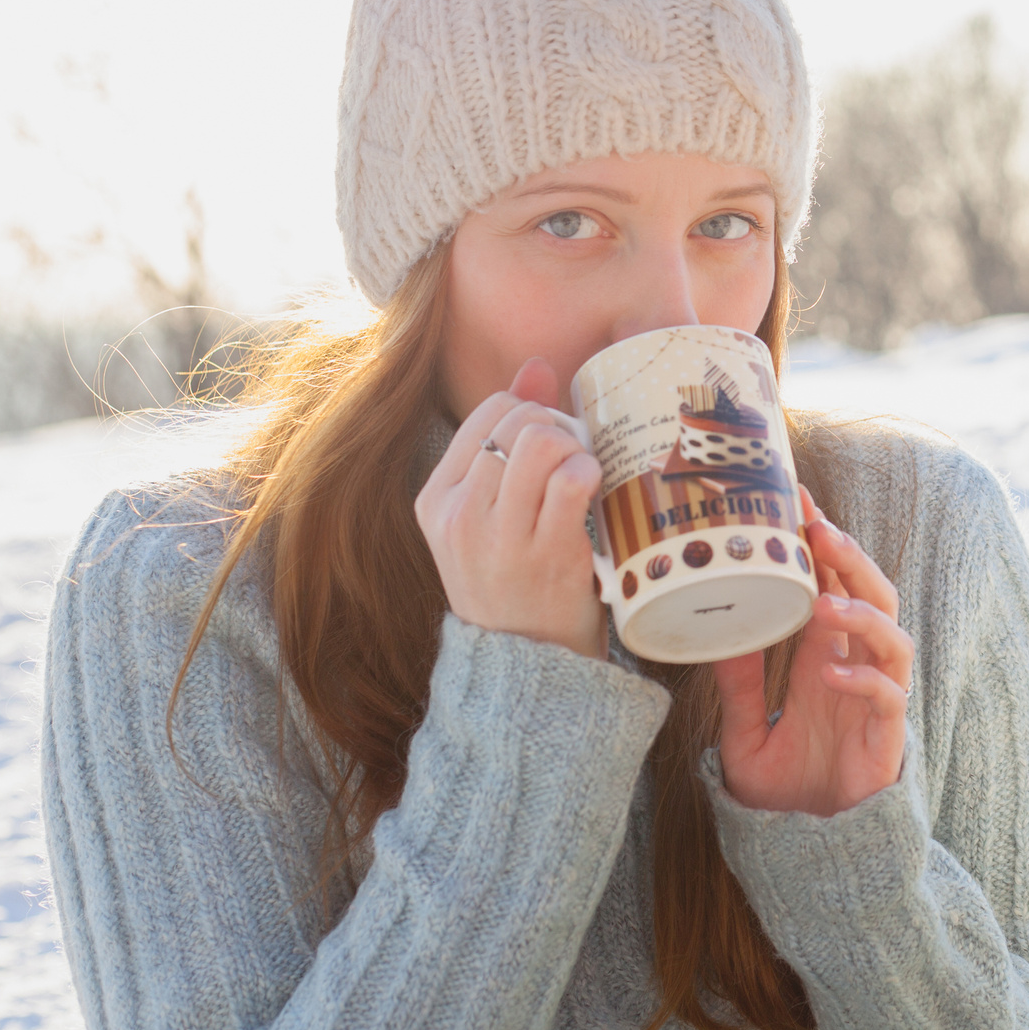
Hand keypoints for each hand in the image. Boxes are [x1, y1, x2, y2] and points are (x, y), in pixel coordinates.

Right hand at [415, 358, 607, 659]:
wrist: (526, 663)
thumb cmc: (515, 579)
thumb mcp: (490, 512)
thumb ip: (506, 437)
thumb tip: (536, 365)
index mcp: (436, 498)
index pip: (487, 411)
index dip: (531, 412)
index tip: (550, 443)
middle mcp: (459, 515)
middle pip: (518, 421)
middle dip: (557, 428)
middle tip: (573, 460)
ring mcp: (499, 536)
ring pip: (540, 441)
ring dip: (575, 448)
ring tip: (582, 475)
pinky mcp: (544, 554)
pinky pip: (569, 480)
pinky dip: (589, 473)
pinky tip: (592, 489)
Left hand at [713, 486, 915, 816]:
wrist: (813, 855)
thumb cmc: (786, 792)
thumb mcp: (745, 733)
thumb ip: (738, 686)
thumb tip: (716, 633)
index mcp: (824, 658)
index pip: (831, 586)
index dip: (820, 544)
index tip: (795, 500)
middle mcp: (856, 670)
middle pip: (871, 596)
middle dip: (850, 558)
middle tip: (818, 527)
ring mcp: (877, 702)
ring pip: (892, 637)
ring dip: (862, 613)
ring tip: (825, 602)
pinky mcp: (887, 739)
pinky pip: (888, 698)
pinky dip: (864, 679)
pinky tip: (832, 673)